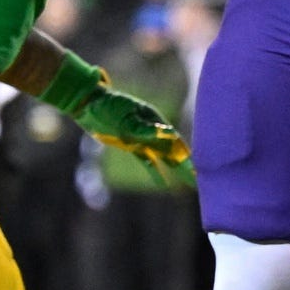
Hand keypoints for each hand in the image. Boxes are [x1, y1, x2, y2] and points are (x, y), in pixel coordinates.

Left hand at [56, 77, 193, 186]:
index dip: (186, 154)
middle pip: (173, 150)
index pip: (175, 140)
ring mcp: (143, 138)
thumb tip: (167, 134)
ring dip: (176, 168)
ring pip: (164, 156)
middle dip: (186, 164)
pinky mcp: (133, 146)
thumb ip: (144, 128)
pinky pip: (148, 161)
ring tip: (190, 182)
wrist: (89, 105)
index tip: (196, 168)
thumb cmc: (107, 106)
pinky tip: (164, 184)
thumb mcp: (125, 116)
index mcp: (155, 119)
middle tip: (199, 179)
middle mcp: (153, 129)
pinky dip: (156, 172)